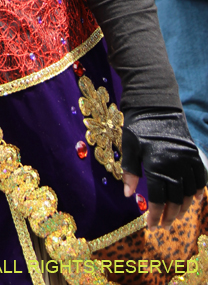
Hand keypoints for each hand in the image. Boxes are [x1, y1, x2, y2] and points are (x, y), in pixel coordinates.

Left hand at [122, 108, 206, 228]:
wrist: (156, 103)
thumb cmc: (138, 125)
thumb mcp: (129, 147)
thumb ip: (130, 172)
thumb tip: (128, 195)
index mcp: (156, 163)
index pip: (158, 197)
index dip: (156, 214)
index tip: (152, 225)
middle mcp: (174, 164)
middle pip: (175, 199)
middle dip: (170, 215)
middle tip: (164, 225)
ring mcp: (187, 159)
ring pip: (190, 192)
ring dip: (184, 207)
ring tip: (175, 215)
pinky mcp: (194, 153)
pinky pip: (200, 178)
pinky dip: (198, 191)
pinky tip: (194, 199)